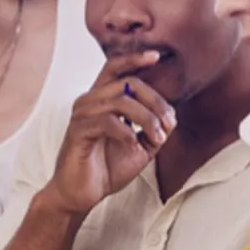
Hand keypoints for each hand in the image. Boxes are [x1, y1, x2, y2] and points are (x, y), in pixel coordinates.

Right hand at [43, 51, 175, 214]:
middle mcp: (89, 101)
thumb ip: (153, 129)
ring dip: (146, 119)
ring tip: (156, 137)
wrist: (82, 193)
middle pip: (127, 83)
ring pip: (121, 101)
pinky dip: (127, 132)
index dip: (135, 58)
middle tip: (168, 123)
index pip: (115, 67)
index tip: (157, 56)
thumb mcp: (140, 146)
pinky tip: (133, 145)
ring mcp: (81, 115)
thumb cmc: (106, 167)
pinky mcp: (78, 131)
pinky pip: (108, 122)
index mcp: (101, 99)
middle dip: (155, 100)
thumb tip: (171, 116)